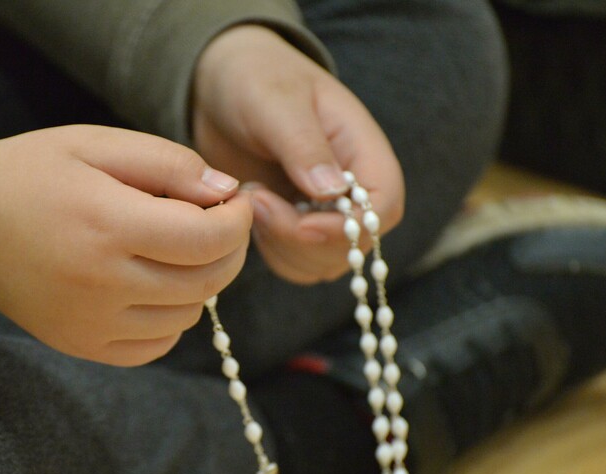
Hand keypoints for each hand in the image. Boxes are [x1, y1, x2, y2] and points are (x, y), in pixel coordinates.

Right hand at [0, 125, 251, 365]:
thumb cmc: (28, 175)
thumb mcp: (94, 144)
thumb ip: (167, 163)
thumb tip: (226, 193)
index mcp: (107, 224)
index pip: (208, 239)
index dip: (238, 221)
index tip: (234, 202)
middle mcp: (103, 283)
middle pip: (208, 281)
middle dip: (230, 249)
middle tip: (217, 223)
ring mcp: (92, 323)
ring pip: (188, 314)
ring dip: (201, 281)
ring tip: (175, 248)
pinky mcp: (83, 345)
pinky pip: (158, 344)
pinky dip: (172, 316)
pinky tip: (154, 284)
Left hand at [192, 25, 404, 283]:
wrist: (222, 87)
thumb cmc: (255, 79)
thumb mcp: (276, 101)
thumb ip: (304, 144)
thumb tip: (334, 191)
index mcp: (363, 150)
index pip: (383, 207)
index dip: (350, 229)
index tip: (301, 224)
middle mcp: (352, 188)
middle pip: (352, 246)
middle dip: (301, 238)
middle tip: (256, 198)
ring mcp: (323, 212)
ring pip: (322, 263)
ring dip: (282, 247)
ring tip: (251, 197)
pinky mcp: (294, 227)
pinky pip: (294, 262)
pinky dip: (270, 250)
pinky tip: (249, 213)